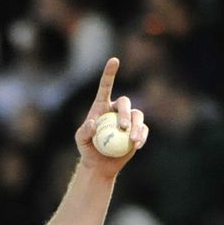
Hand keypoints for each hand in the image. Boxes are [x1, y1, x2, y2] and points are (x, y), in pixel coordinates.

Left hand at [75, 57, 148, 178]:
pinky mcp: (137, 131)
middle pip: (125, 103)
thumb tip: (93, 123)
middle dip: (125, 113)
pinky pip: (143, 130)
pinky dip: (141, 136)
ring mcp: (129, 120)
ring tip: (132, 141)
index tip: (114, 60)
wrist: (100, 164)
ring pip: (138, 116)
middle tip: (122, 128)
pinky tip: (137, 145)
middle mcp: (117, 109)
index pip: (106, 86)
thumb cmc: (88, 149)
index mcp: (102, 105)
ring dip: (136, 127)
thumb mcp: (80, 140)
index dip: (110, 73)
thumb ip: (84, 131)